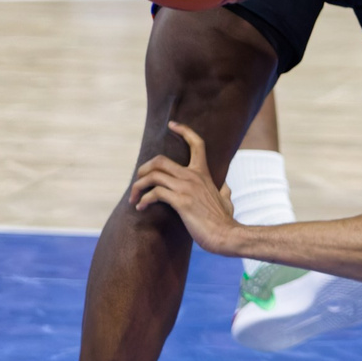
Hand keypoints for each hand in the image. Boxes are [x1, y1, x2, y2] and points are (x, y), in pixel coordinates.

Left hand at [129, 119, 245, 249]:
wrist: (226, 235)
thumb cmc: (224, 221)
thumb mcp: (227, 200)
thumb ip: (224, 191)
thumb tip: (225, 187)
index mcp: (204, 173)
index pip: (197, 143)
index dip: (184, 130)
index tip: (172, 125)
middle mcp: (193, 176)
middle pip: (160, 160)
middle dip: (144, 168)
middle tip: (138, 180)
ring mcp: (187, 188)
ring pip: (153, 176)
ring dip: (138, 186)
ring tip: (134, 198)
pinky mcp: (181, 202)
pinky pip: (155, 193)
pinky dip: (143, 199)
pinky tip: (141, 207)